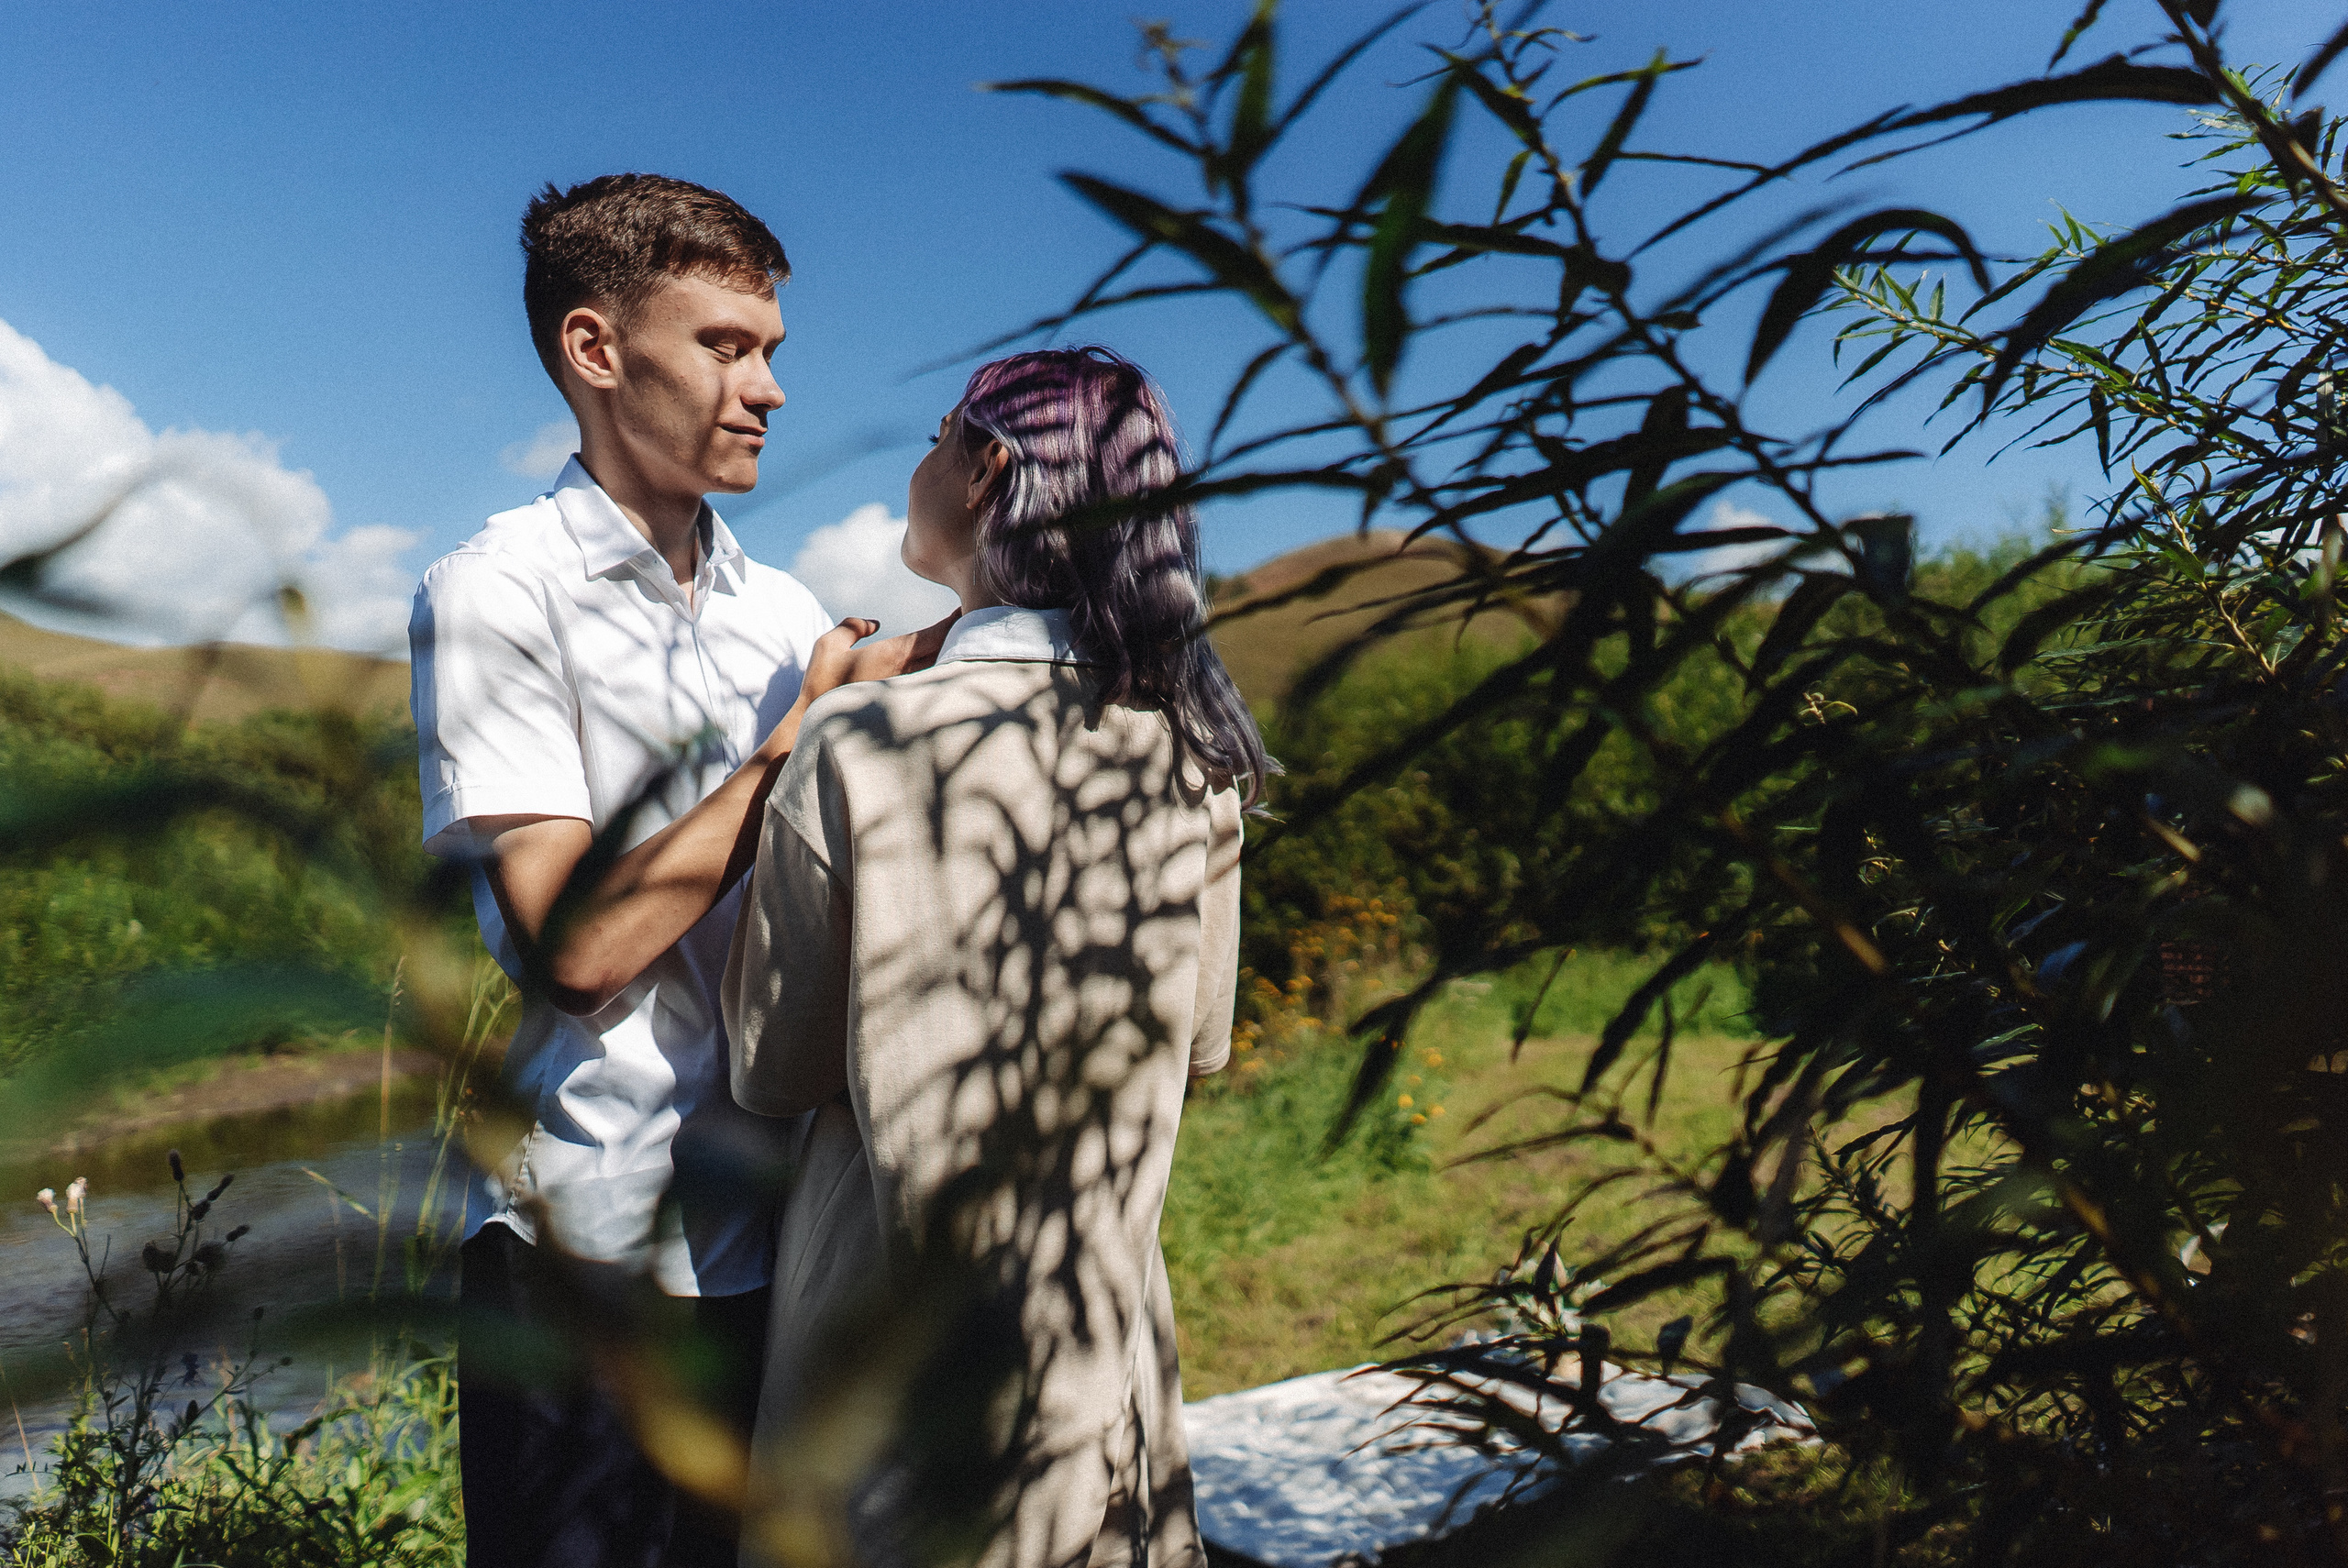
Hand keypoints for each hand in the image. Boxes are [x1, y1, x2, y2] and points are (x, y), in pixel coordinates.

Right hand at [758, 610, 963, 764]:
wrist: (817, 723)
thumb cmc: (821, 682)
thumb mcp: (829, 644)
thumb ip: (852, 627)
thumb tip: (875, 623)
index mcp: (893, 654)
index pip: (933, 635)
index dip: (952, 622)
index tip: (965, 611)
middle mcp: (905, 673)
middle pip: (942, 651)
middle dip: (958, 635)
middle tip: (974, 621)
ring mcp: (906, 691)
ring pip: (937, 669)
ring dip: (951, 655)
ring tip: (963, 642)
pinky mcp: (901, 705)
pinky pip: (927, 685)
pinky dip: (938, 673)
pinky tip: (943, 670)